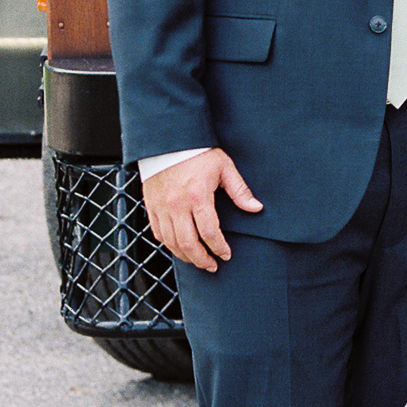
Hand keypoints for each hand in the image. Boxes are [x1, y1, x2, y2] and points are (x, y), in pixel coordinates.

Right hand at [143, 149, 261, 272]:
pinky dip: (168, 244)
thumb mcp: (224, 167)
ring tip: (197, 260)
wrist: (168, 140)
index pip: (210, 233)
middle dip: (202, 259)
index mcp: (198, 196)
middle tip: (212, 265)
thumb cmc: (197, 152)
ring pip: (171, 242)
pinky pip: (157, 233)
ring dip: (185, 256)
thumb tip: (256, 207)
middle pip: (188, 244)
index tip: (225, 254)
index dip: (219, 248)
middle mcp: (177, 205)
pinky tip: (179, 247)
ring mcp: (161, 207)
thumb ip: (240, 190)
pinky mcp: (151, 206)